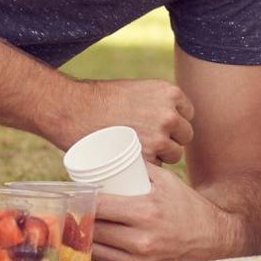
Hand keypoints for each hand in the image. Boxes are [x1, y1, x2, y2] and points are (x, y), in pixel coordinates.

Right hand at [61, 78, 194, 162]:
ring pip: (174, 154)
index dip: (173, 123)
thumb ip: (156, 102)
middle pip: (185, 135)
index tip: (158, 127)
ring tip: (139, 154)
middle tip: (148, 142)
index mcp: (170, 92)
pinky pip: (159, 168)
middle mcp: (170, 113)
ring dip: (161, 156)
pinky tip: (133, 163)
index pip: (186, 114)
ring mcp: (160, 136)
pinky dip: (148, 169)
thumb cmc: (100, 100)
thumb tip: (169, 117)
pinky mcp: (148, 156)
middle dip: (170, 140)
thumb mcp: (137, 90)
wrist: (74, 110)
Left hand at [90, 163, 235, 260]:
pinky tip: (91, 241)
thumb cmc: (185, 203)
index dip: (83, 200)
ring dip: (83, 236)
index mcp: (147, 211)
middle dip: (80, 216)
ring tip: (77, 223)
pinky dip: (96, 251)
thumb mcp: (166, 179)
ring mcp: (140, 256)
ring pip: (96, 247)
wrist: (209, 235)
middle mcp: (142, 237)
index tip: (77, 193)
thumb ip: (141, 167)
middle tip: (74, 207)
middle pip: (94, 227)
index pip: (101, 206)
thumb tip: (114, 156)